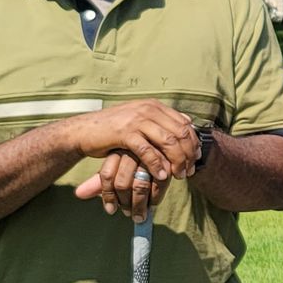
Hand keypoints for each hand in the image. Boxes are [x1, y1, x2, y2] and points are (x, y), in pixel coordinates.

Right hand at [66, 100, 198, 218]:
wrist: (84, 130)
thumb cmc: (114, 129)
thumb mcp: (140, 120)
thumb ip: (162, 121)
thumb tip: (188, 124)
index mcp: (155, 106)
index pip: (184, 124)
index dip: (194, 142)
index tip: (197, 158)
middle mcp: (148, 110)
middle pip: (180, 133)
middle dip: (188, 154)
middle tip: (189, 171)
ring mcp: (136, 120)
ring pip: (168, 141)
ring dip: (177, 161)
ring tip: (178, 175)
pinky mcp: (125, 133)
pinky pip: (147, 150)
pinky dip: (157, 164)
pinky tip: (161, 176)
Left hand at [75, 152, 165, 219]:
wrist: (165, 141)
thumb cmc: (136, 158)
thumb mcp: (117, 167)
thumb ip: (99, 181)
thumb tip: (79, 194)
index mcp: (117, 151)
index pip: (107, 176)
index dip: (108, 196)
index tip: (111, 211)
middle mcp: (132, 152)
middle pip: (122, 183)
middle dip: (126, 203)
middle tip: (129, 215)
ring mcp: (150, 156)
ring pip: (140, 185)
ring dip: (139, 205)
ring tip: (139, 216)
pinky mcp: (167, 162)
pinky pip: (158, 185)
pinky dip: (155, 198)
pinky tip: (153, 204)